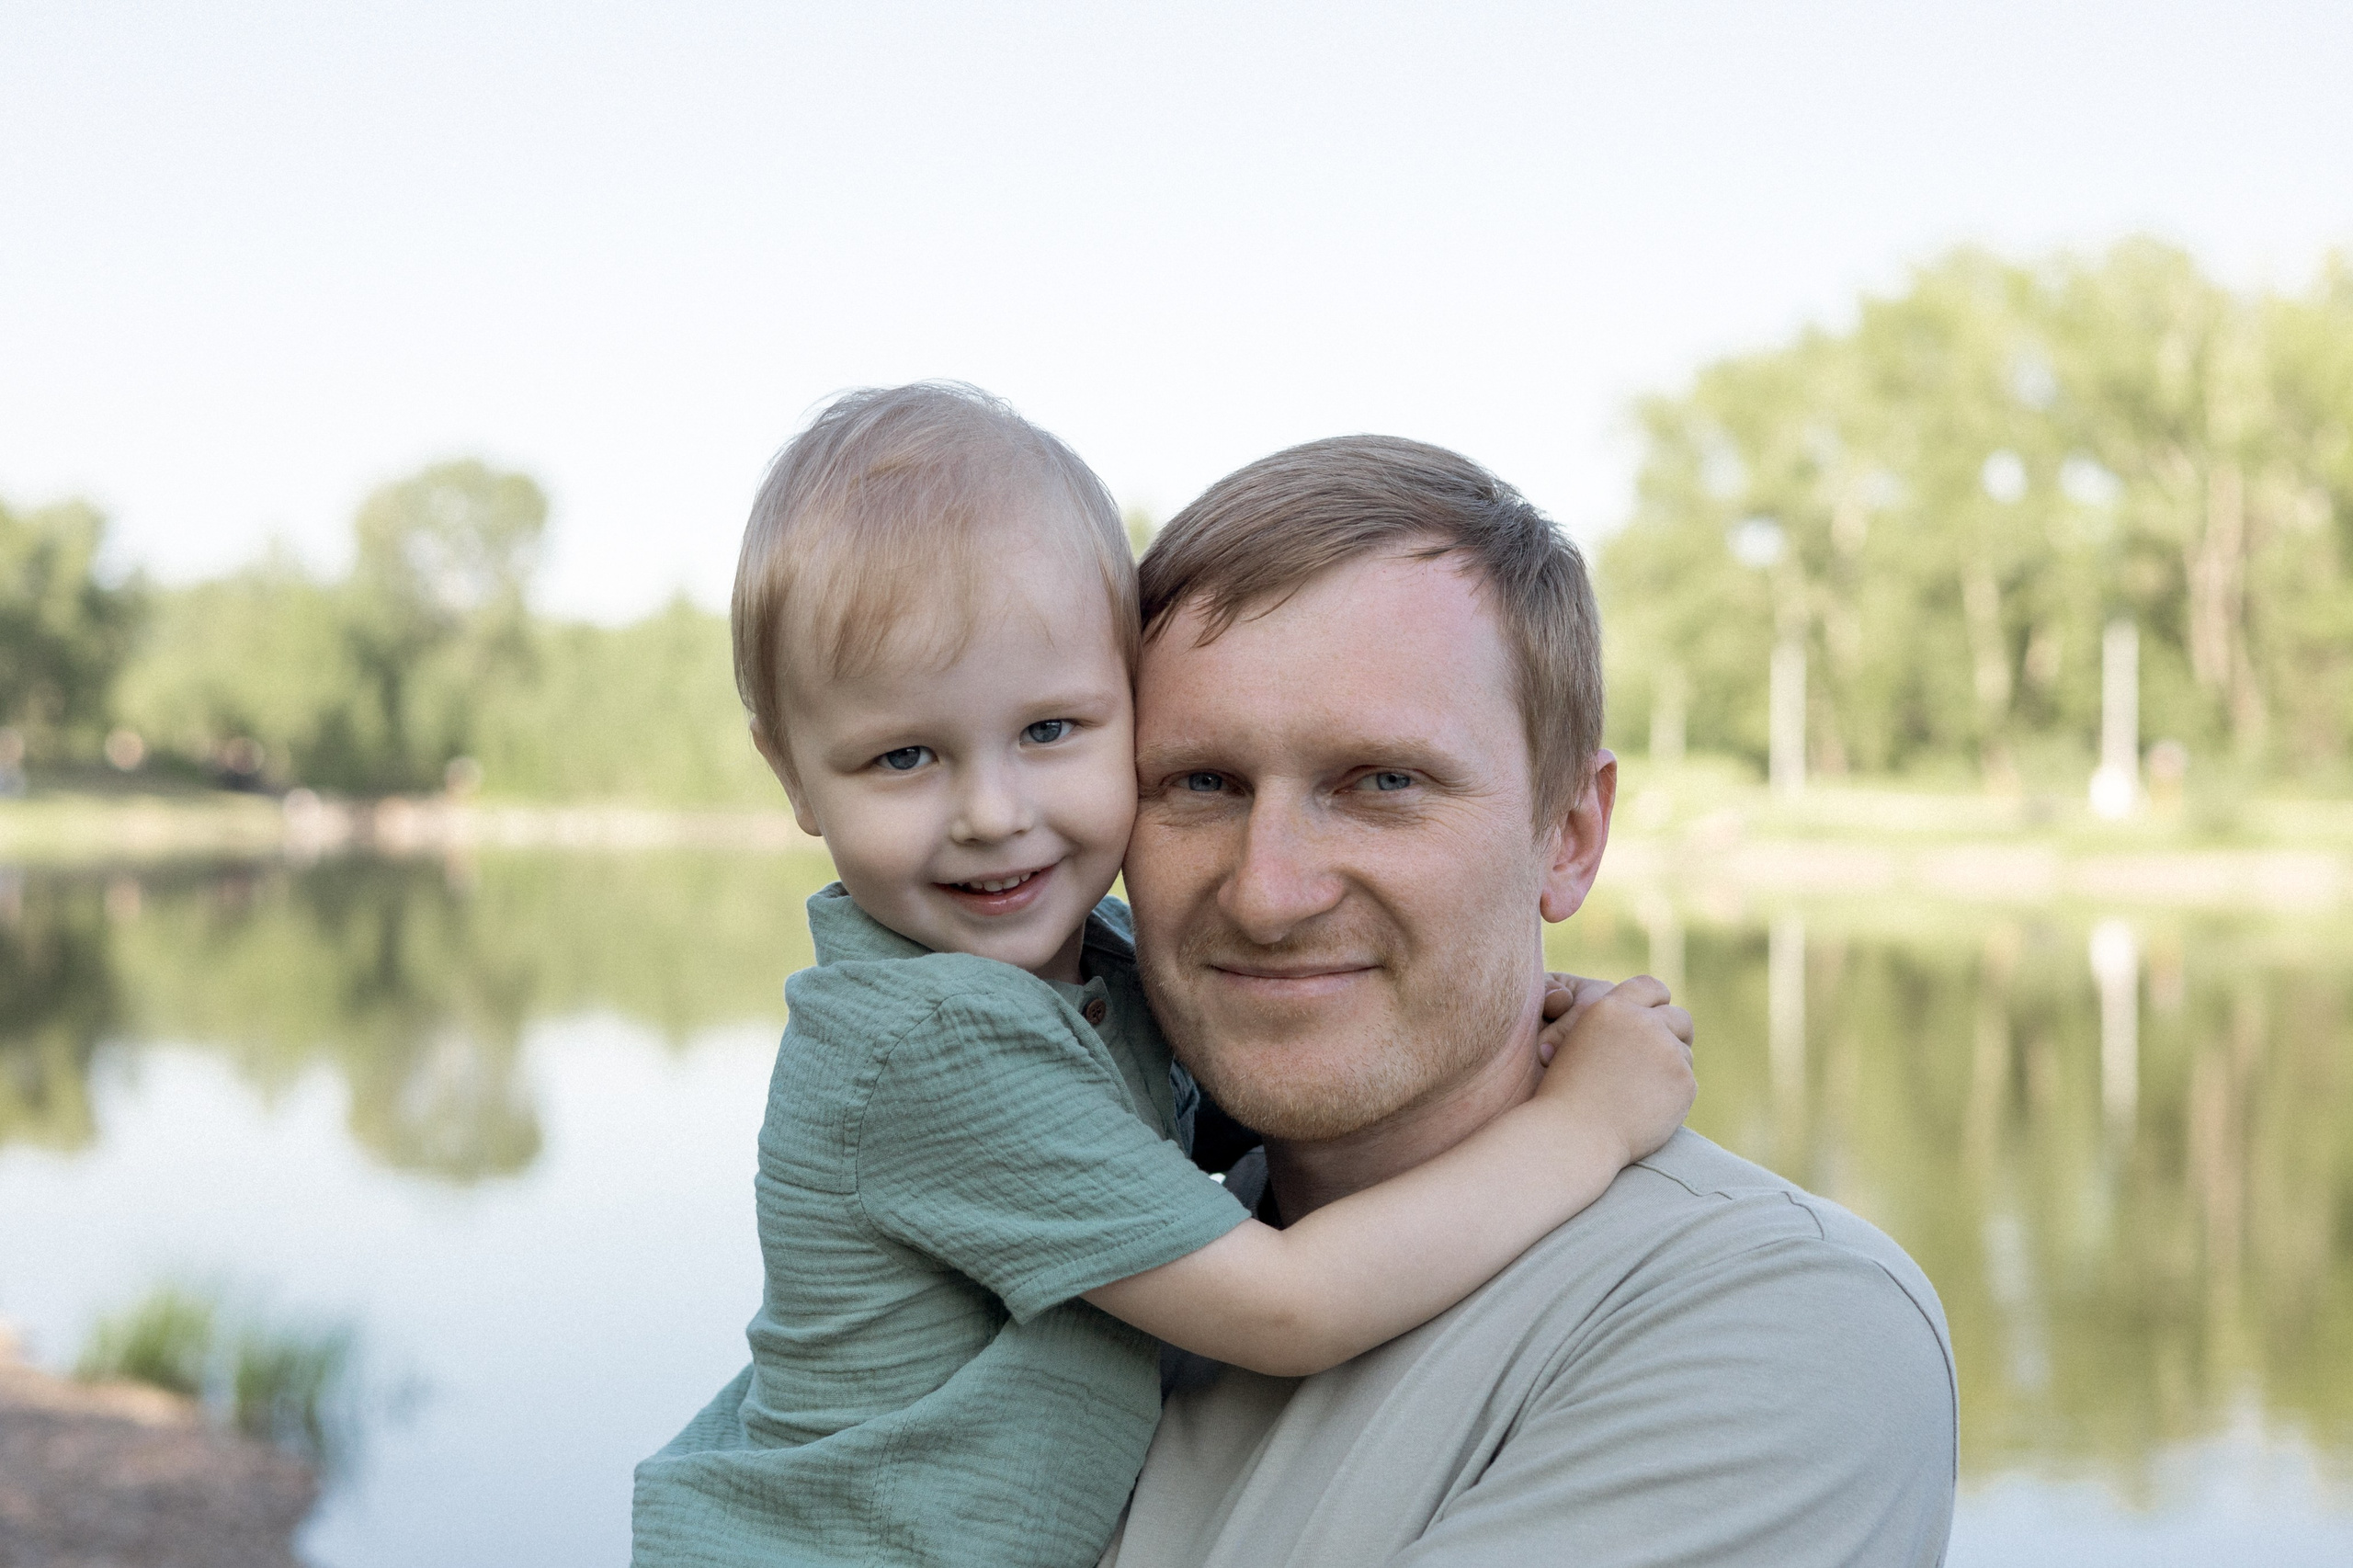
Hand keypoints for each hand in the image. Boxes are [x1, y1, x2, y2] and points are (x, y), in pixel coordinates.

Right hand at [1532, 975, 1695, 1166]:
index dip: (1658, 1002)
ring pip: (1684, 1054)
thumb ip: (1616, 1026)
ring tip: (1638, 1093)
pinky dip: (1672, 1095)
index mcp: (1611, 1008)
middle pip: (1680, 1018)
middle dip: (1675, 1034)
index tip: (1655, 1018)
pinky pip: (1687, 1082)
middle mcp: (1643, 1023)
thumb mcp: (1580, 1043)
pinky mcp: (1684, 1082)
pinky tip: (1646, 1109)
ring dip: (1670, 1068)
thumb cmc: (1567, 1093)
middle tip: (1659, 1059)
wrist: (1575, 1134)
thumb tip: (1651, 1019)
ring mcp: (1667, 1051)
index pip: (1652, 987)